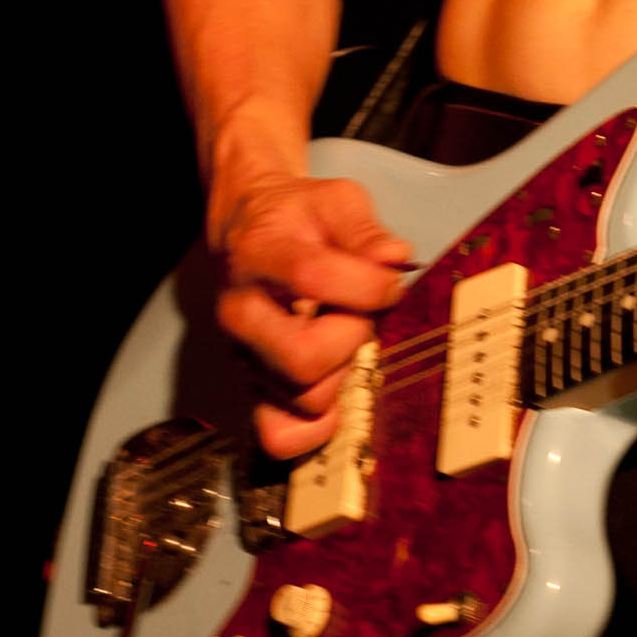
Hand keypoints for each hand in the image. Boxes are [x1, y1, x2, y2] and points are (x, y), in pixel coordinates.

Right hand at [214, 169, 412, 461]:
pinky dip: (317, 428)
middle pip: (301, 357)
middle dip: (351, 339)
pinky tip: (337, 391)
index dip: (369, 286)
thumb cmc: (297, 218)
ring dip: (343, 375)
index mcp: (258, 253)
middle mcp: (241, 311)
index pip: (312, 278)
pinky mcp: (253, 386)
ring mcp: (244, 355)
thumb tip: (395, 261)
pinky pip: (279, 435)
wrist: (247, 227)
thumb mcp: (336, 201)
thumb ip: (366, 229)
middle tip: (361, 316)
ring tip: (344, 341)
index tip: (391, 282)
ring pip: (302, 398)